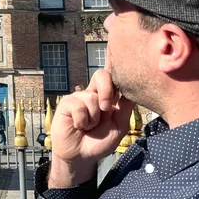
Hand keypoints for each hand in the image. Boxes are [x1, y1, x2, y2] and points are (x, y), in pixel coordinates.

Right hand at [48, 62, 134, 187]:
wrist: (81, 156)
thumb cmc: (99, 142)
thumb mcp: (119, 127)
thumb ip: (124, 109)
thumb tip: (132, 92)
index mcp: (108, 97)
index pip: (111, 76)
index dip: (112, 58)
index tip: (114, 42)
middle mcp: (93, 93)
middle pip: (102, 76)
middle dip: (107, 91)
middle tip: (106, 109)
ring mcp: (79, 97)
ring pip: (91, 97)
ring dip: (93, 117)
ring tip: (89, 127)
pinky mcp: (66, 103)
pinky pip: (78, 105)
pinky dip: (81, 120)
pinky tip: (78, 126)